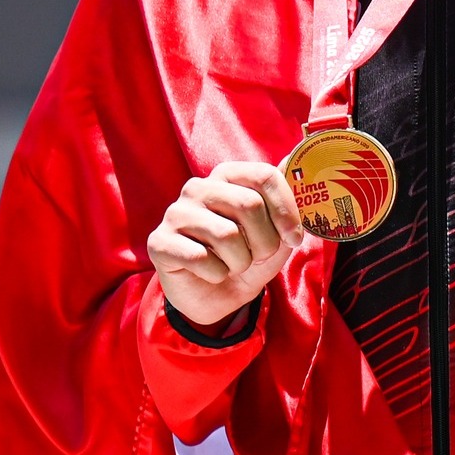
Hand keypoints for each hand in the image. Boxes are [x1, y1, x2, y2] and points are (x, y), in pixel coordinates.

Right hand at [147, 161, 302, 329]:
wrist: (217, 298)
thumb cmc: (248, 257)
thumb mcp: (277, 232)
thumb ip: (286, 198)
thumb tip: (291, 157)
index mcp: (228, 176)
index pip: (264, 176)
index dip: (286, 209)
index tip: (294, 238)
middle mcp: (199, 187)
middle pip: (249, 205)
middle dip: (265, 242)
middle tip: (258, 257)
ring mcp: (176, 213)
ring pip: (227, 235)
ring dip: (241, 262)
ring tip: (233, 265)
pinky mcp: (160, 242)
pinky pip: (201, 258)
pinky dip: (217, 274)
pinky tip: (211, 273)